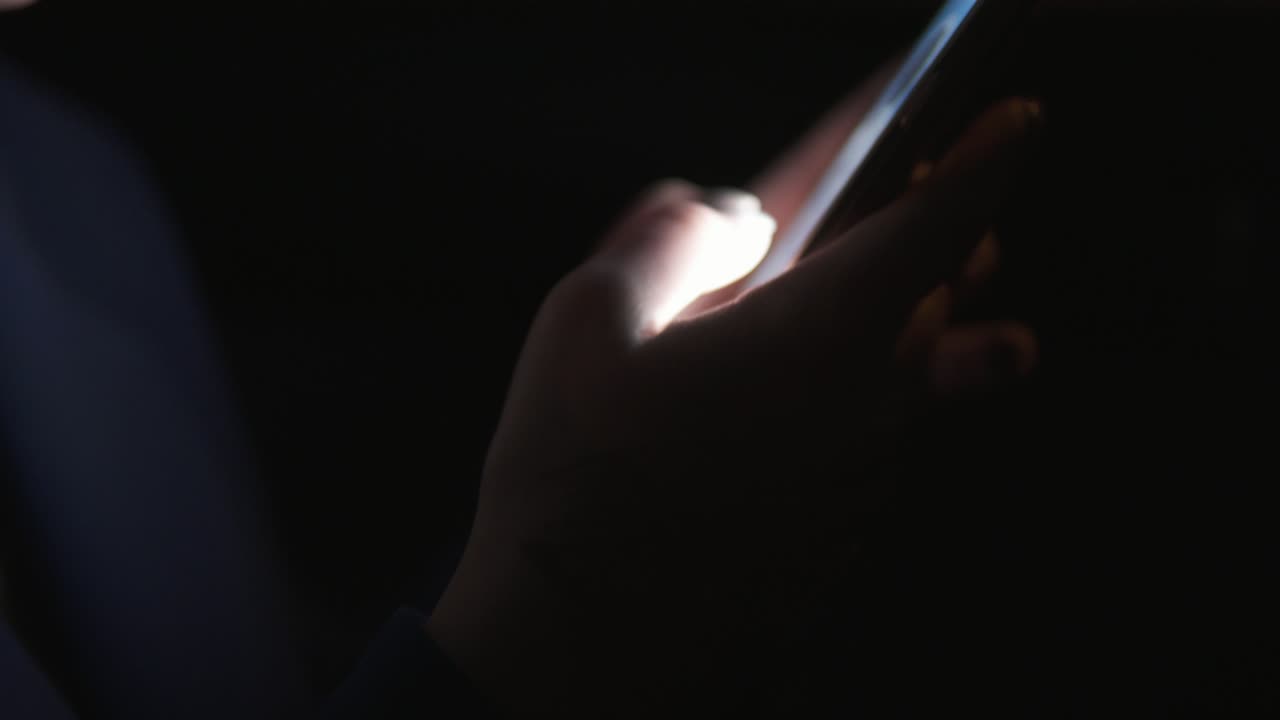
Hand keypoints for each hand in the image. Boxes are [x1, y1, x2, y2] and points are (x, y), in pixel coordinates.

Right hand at [428, 83, 1042, 715]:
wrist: (581, 644)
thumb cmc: (576, 480)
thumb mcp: (589, 319)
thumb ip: (673, 237)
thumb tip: (731, 221)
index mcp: (818, 337)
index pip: (936, 225)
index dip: (982, 163)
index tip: (1010, 128)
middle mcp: (868, 412)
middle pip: (943, 309)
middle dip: (948, 255)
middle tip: (936, 225)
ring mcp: (863, 490)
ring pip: (907, 389)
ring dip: (898, 341)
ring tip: (857, 321)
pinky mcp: (840, 545)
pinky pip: (865, 455)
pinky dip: (845, 418)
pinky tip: (770, 433)